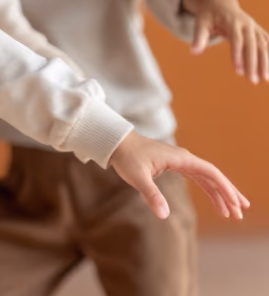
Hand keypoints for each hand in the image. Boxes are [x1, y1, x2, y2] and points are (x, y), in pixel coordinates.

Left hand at [109, 132, 248, 219]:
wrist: (115, 142)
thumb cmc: (126, 157)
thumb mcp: (136, 176)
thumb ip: (151, 194)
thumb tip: (164, 215)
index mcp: (180, 158)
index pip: (210, 172)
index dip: (224, 188)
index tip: (234, 204)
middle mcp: (184, 158)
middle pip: (213, 175)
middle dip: (228, 193)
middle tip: (241, 211)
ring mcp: (180, 161)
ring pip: (207, 177)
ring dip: (220, 193)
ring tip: (232, 212)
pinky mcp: (174, 164)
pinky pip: (197, 177)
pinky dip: (208, 189)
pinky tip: (215, 200)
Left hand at [184, 0, 268, 83]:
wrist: (220, 2)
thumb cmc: (208, 14)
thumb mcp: (200, 22)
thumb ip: (199, 37)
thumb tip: (193, 53)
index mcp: (232, 21)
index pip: (237, 40)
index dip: (238, 55)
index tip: (238, 71)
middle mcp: (247, 24)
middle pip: (253, 45)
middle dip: (254, 63)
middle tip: (252, 80)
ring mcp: (254, 27)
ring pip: (263, 46)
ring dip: (266, 62)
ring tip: (265, 79)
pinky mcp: (258, 31)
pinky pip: (268, 44)